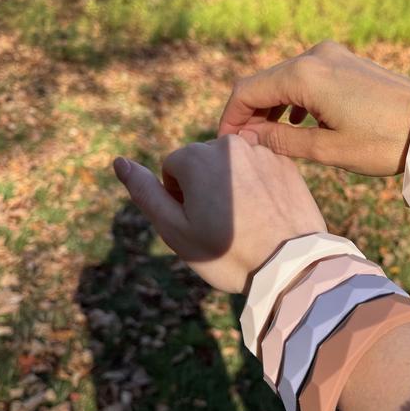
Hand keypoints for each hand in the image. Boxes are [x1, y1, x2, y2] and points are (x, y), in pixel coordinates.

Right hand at [113, 135, 326, 293]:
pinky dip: (259, 188)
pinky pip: (260, 171)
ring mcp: (264, 152)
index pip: (172, 170)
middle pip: (203, 164)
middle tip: (224, 227)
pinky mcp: (288, 165)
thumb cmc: (228, 253)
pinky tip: (266, 216)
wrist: (290, 266)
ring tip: (247, 223)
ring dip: (233, 187)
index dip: (179, 200)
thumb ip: (145, 192)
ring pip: (233, 167)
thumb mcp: (175, 229)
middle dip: (205, 189)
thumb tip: (119, 162)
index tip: (200, 224)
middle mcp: (231, 143)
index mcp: (197, 156)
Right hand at [218, 41, 409, 175]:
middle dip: (249, 114)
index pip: (247, 91)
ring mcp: (333, 56)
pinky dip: (293, 100)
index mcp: (305, 76)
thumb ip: (282, 141)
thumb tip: (249, 138)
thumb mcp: (328, 149)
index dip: (231, 118)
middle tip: (244, 147)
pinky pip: (306, 78)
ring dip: (271, 108)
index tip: (225, 145)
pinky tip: (297, 124)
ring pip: (284, 80)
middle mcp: (315, 56)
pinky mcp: (346, 62)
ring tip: (267, 141)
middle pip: (264, 83)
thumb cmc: (384, 142)